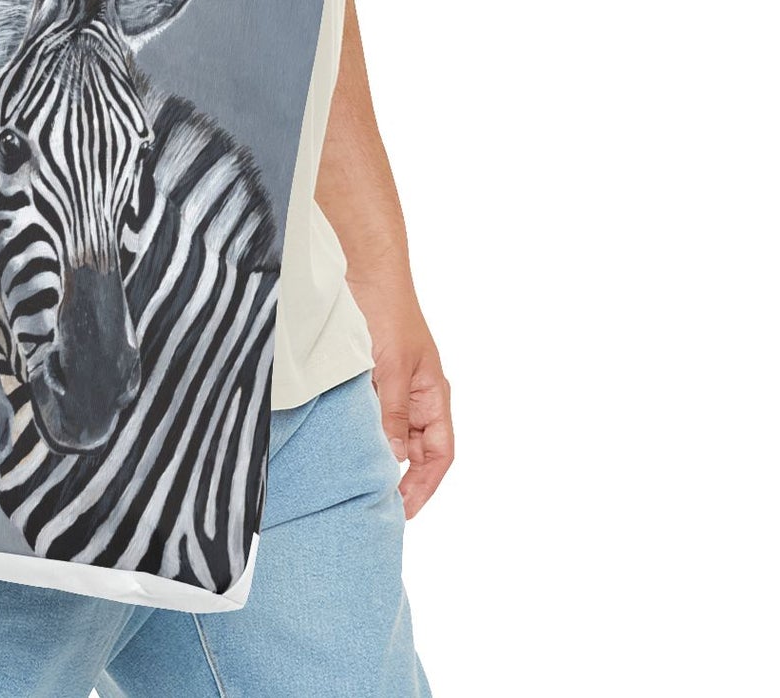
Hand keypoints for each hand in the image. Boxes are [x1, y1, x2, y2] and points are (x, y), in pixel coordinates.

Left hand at [361, 287, 453, 518]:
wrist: (363, 269)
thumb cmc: (388, 312)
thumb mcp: (392, 368)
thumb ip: (392, 414)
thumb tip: (392, 460)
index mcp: (433, 394)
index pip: (439, 453)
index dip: (426, 485)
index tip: (403, 510)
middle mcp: (416, 395)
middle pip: (414, 450)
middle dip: (398, 478)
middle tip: (372, 503)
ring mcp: (391, 387)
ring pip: (388, 434)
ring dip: (375, 455)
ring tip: (354, 481)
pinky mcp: (367, 378)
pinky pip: (367, 415)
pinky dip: (358, 432)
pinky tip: (341, 444)